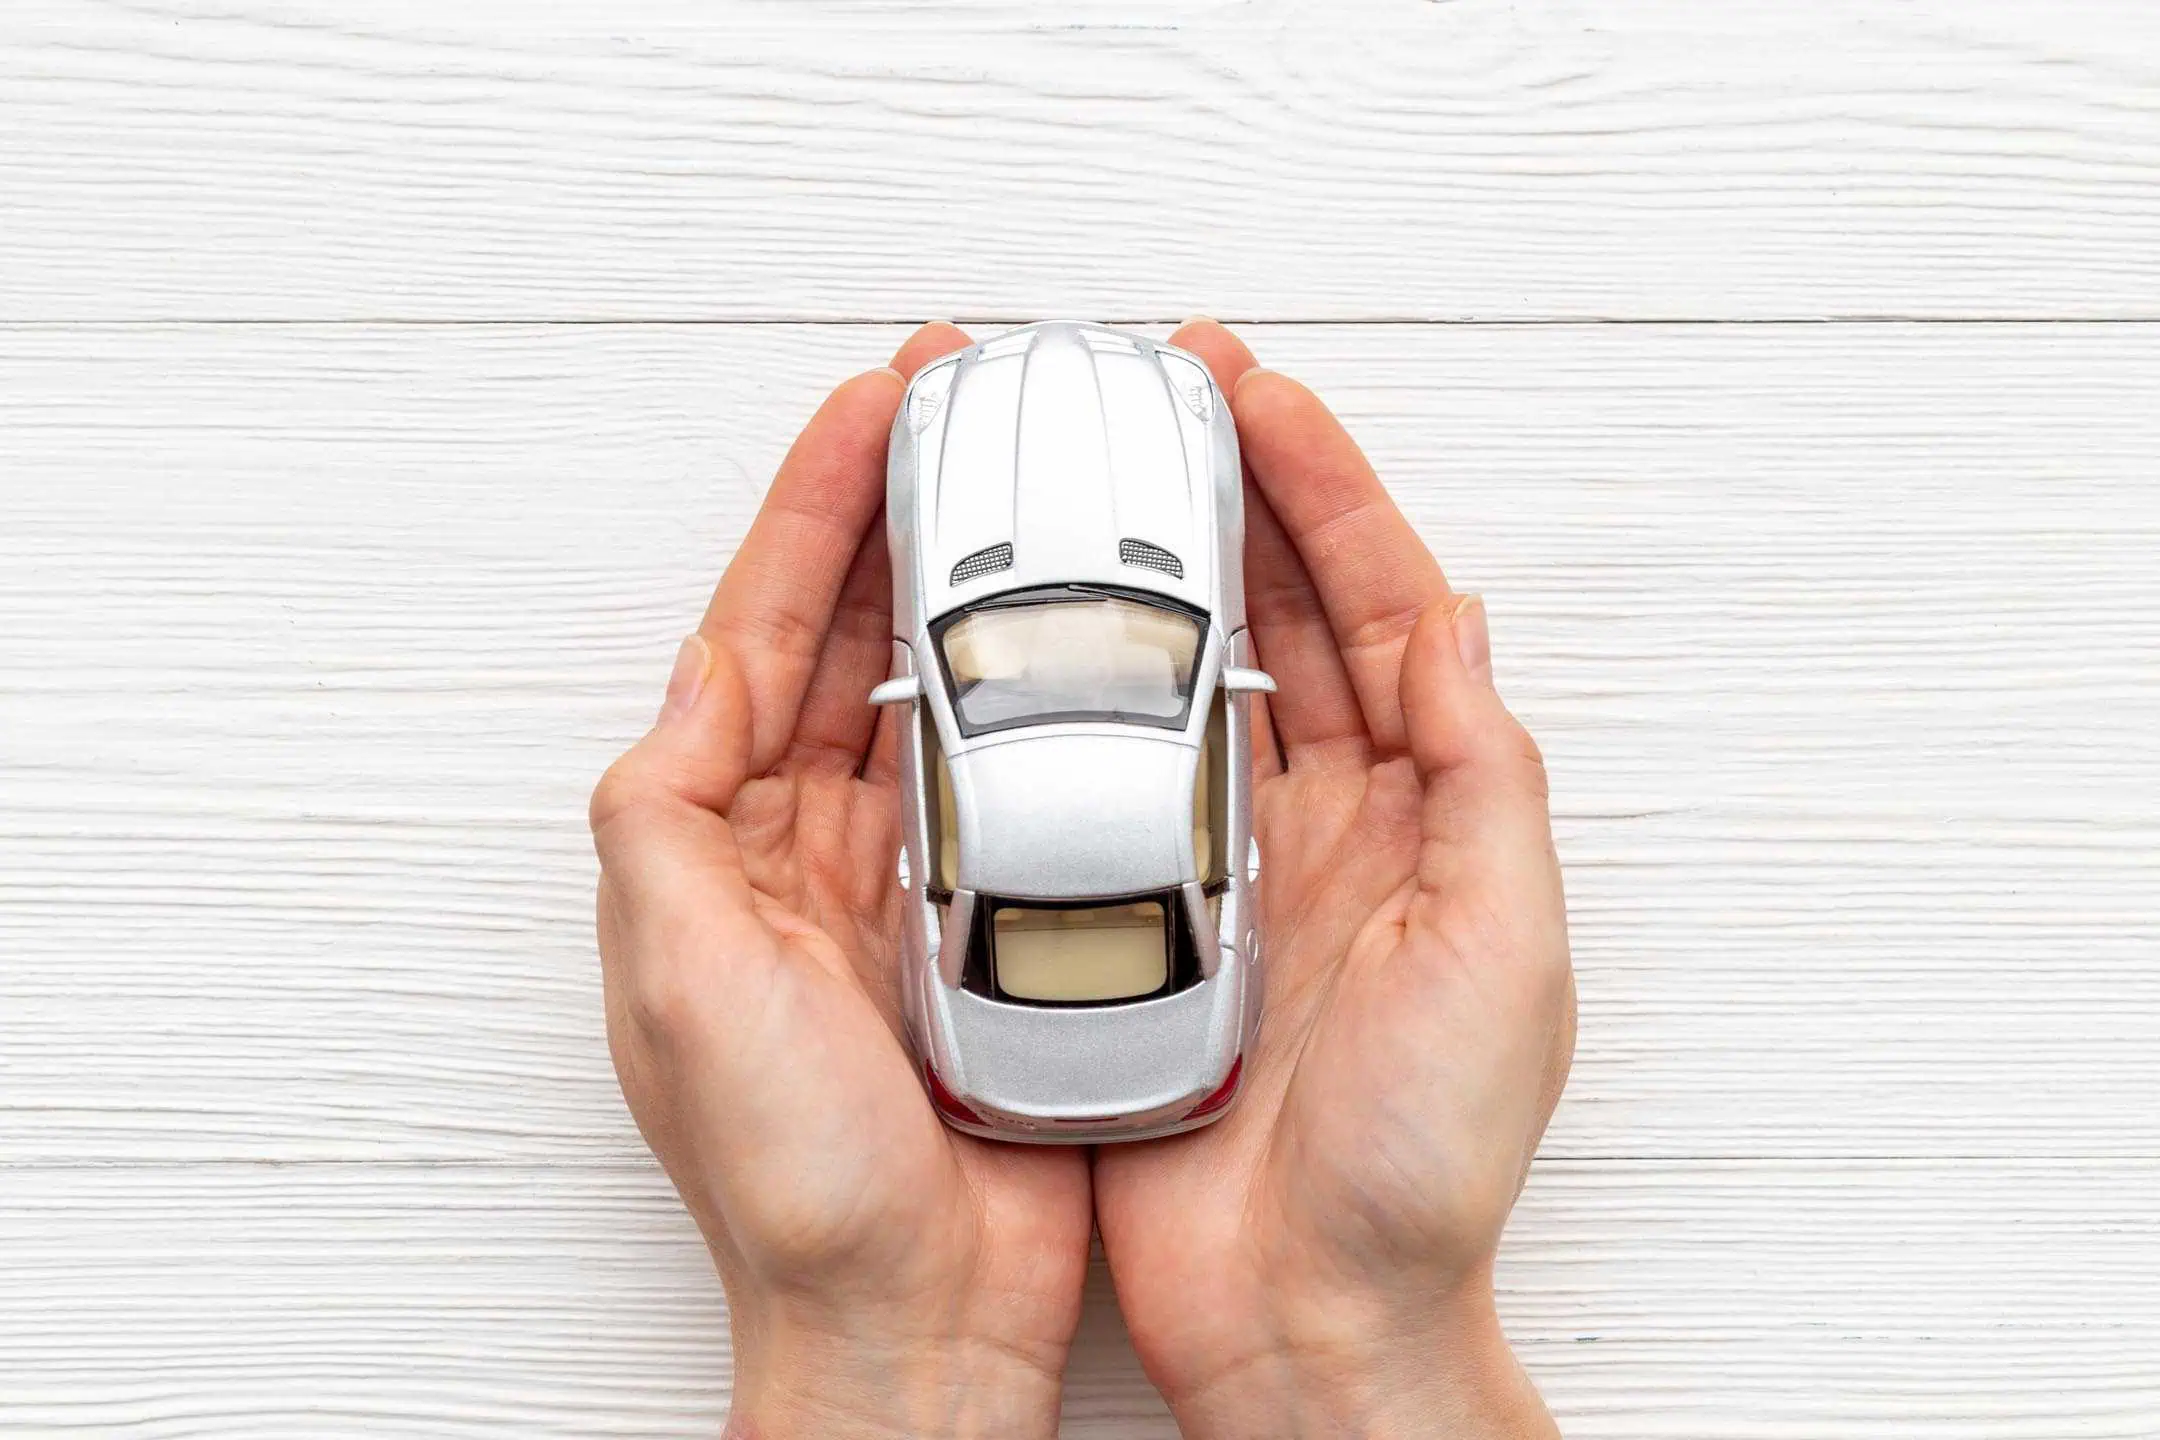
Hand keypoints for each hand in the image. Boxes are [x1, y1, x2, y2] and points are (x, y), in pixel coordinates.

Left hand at [588, 325, 1090, 1439]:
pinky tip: (1098, 657)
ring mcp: (910, 878)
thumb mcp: (671, 974)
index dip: (815, 506)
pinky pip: (1027, 782)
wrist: (907, 1311)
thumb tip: (694, 684)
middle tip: (965, 417)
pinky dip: (1054, 708)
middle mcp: (811, 844)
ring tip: (1033, 500)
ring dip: (981, 593)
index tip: (873, 404)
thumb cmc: (787, 1175)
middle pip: (857, 635)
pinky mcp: (1000, 924)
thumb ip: (663, 816)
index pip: (763, 625)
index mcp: (724, 835)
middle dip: (904, 518)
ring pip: (946, 695)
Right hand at [1093, 321, 1576, 1438]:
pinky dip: (1070, 715)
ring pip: (1184, 687)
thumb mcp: (1503, 949)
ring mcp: (1228, 873)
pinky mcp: (1141, 931)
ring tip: (1091, 491)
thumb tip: (1455, 622)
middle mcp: (1326, 824)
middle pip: (1277, 619)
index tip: (1257, 394)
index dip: (1324, 488)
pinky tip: (1025, 660)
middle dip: (1227, 500)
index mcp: (1422, 811)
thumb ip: (1481, 777)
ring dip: (1146, 585)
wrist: (1311, 1318)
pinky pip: (1101, 791)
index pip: (1377, 605)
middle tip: (1162, 401)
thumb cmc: (1422, 1165)